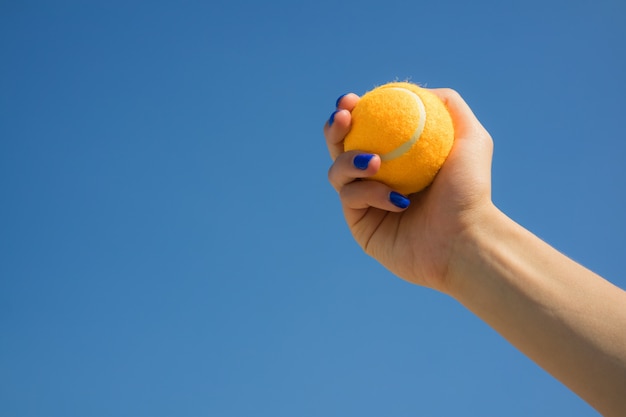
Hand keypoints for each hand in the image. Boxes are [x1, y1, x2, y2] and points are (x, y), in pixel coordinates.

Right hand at [324, 89, 493, 291]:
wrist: (466, 239)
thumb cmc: (471, 192)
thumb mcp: (471, 138)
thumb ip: (448, 107)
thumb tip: (417, 91)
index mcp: (398, 158)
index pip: (367, 129)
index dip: (353, 111)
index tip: (352, 100)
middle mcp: (378, 179)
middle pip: (340, 148)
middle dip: (334, 129)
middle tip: (344, 118)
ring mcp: (366, 204)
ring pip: (336, 172)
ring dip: (348, 160)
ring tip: (375, 161)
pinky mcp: (360, 226)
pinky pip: (351, 198)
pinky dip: (370, 192)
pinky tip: (397, 199)